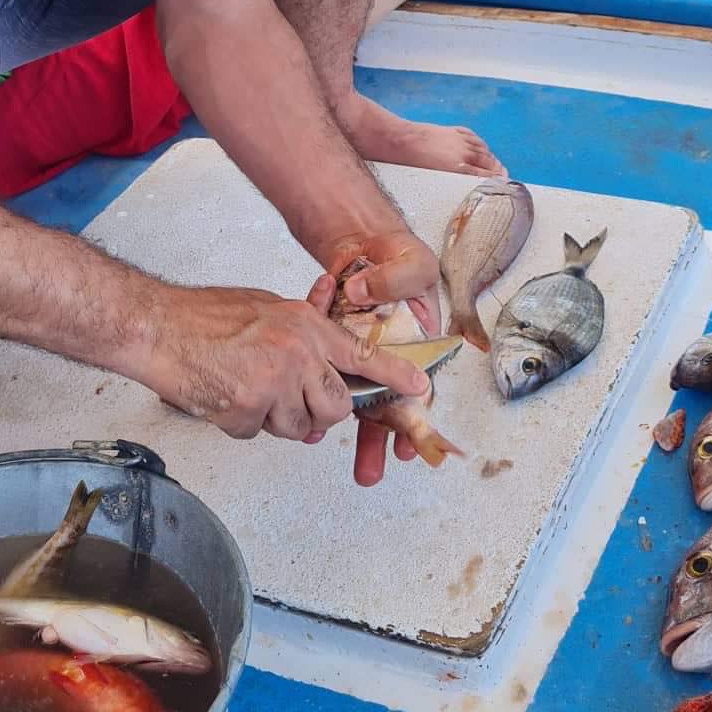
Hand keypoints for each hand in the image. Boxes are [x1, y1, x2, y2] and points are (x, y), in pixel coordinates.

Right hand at [140, 277, 430, 454]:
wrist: (159, 330)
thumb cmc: (206, 315)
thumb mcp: (269, 309)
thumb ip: (303, 338)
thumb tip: (326, 369)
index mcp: (306, 326)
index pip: (363, 357)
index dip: (394, 377)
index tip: (419, 390)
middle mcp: (297, 356)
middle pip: (336, 408)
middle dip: (321, 411)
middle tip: (294, 396)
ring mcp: (273, 387)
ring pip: (299, 427)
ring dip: (279, 417)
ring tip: (249, 386)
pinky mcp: (247, 413)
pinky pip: (261, 432)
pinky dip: (247, 422)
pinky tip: (227, 395)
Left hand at [322, 228, 444, 484]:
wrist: (359, 238)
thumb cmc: (396, 253)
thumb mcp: (409, 262)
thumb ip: (394, 279)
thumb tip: (363, 292)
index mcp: (413, 343)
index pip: (415, 391)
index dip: (412, 422)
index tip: (405, 448)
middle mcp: (385, 355)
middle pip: (382, 405)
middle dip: (376, 439)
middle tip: (368, 472)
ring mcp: (354, 353)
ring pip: (347, 397)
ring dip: (339, 425)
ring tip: (331, 453)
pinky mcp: (327, 348)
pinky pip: (317, 374)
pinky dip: (305, 392)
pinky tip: (295, 412)